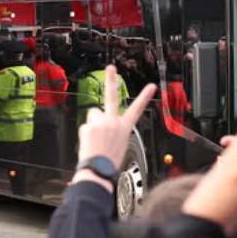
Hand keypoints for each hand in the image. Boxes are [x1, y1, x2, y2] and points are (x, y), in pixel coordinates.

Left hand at [75, 66, 154, 189]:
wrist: (99, 170)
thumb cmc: (110, 161)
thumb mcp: (119, 143)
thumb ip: (113, 129)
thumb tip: (104, 123)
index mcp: (125, 128)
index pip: (137, 109)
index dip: (145, 96)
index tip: (151, 86)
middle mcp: (114, 122)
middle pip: (112, 96)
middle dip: (111, 80)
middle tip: (110, 67)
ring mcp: (101, 122)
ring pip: (93, 115)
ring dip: (93, 123)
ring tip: (95, 138)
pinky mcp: (89, 125)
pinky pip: (85, 126)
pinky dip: (86, 133)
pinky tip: (89, 143)